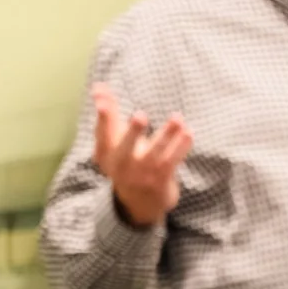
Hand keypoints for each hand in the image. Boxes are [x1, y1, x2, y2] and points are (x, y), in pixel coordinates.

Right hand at [90, 84, 190, 226]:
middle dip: (133, 131)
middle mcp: (122, 163)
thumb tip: (99, 86)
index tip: (102, 102)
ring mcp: (143, 172)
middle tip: (139, 116)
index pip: (103, 131)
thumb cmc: (124, 160)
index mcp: (106, 152)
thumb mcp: (112, 141)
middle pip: (126, 146)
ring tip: (177, 118)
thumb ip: (108, 113)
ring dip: (168, 134)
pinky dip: (181, 146)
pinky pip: (173, 160)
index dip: (103, 117)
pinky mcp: (161, 178)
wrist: (138, 202)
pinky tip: (189, 133)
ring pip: (156, 151)